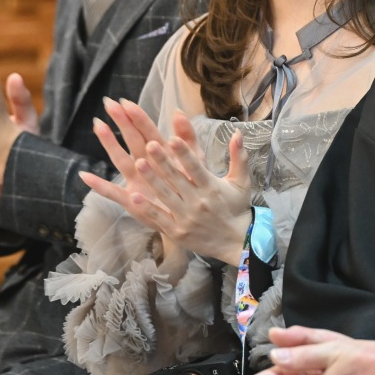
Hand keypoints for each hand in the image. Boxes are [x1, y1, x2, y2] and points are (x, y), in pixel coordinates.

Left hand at [81, 99, 251, 264]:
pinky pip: (160, 218)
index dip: (184, 153)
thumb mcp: (241, 181)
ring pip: (166, 196)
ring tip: (138, 163)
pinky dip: (147, 207)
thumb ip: (238, 156)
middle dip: (163, 161)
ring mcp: (186, 218)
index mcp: (211, 187)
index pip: (195, 167)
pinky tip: (134, 196)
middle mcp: (198, 202)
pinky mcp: (178, 232)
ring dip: (151, 179)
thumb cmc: (237, 207)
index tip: (173, 139)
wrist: (237, 242)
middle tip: (150, 144)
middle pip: (177, 178)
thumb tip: (237, 132)